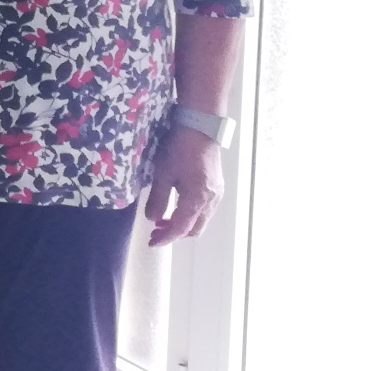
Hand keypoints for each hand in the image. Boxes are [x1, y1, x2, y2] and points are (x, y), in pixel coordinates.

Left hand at [145, 126, 222, 245]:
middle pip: (194, 229)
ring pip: (201, 220)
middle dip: (174, 233)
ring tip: (162, 219)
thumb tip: (152, 218)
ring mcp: (217, 194)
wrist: (200, 128)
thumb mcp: (162, 173)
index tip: (151, 242)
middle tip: (155, 230)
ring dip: (183, 224)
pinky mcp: (217, 187)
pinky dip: (190, 214)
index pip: (181, 227)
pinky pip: (205, 209)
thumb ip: (158, 198)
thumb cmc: (179, 148)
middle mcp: (212, 201)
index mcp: (198, 199)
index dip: (166, 237)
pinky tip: (176, 206)